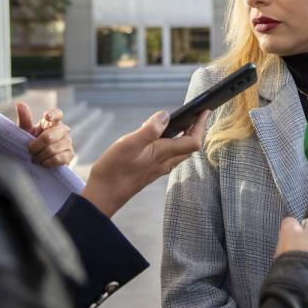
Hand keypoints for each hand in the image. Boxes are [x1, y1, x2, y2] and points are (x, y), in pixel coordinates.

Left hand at [16, 101, 73, 167]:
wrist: (39, 160)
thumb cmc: (33, 143)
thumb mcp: (26, 132)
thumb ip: (24, 119)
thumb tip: (19, 104)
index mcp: (52, 122)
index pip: (57, 114)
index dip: (53, 114)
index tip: (46, 117)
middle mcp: (62, 130)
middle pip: (50, 136)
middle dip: (36, 145)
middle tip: (30, 151)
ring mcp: (68, 142)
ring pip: (53, 149)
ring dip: (40, 156)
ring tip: (35, 159)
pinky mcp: (70, 154)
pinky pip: (59, 158)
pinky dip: (48, 162)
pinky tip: (43, 163)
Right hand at [81, 109, 208, 217]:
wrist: (102, 196)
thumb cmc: (113, 171)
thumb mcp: (128, 145)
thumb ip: (148, 130)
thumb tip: (165, 115)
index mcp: (162, 154)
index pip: (192, 141)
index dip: (200, 125)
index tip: (204, 111)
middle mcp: (163, 163)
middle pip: (189, 148)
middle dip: (196, 131)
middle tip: (197, 116)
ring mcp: (156, 169)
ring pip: (179, 154)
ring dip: (185, 139)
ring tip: (183, 124)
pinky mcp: (148, 172)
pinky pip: (168, 158)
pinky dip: (171, 146)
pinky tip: (160, 141)